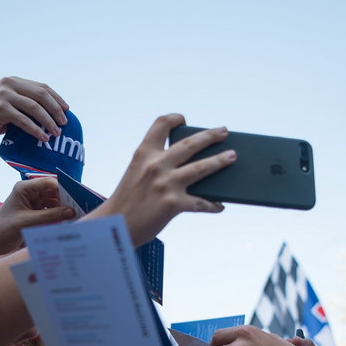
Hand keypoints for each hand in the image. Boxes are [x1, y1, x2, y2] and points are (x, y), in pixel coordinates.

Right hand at [0, 76, 68, 143]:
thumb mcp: (8, 107)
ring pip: (35, 107)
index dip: (56, 98)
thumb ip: (24, 106)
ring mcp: (4, 95)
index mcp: (12, 81)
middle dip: (56, 109)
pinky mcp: (0, 109)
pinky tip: (43, 137)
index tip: (66, 110)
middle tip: (64, 123)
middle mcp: (9, 84)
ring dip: (48, 121)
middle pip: (41, 95)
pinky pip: (24, 120)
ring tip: (56, 132)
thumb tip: (50, 116)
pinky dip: (36, 130)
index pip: (41, 87)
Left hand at [0, 178, 73, 255]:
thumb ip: (50, 216)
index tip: (77, 196)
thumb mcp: (28, 221)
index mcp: (25, 188)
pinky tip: (68, 221)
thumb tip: (71, 211)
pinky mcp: (36, 213)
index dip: (63, 188)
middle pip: (53, 192)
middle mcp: (30, 193)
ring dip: (63, 209)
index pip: (48, 183)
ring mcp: (33, 203)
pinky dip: (58, 216)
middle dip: (66, 199)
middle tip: (80, 207)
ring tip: (77, 215)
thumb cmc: (4, 228)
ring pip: (54, 202)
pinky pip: (51, 212)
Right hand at [96, 115, 233, 245]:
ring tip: (232, 157)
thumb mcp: (135, 173)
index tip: (184, 121)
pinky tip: (219, 205)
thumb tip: (187, 165)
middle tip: (224, 131)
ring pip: (202, 167)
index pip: (161, 124)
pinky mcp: (173, 204)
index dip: (175, 119)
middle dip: (210, 136)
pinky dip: (212, 204)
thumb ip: (155, 165)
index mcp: (144, 154)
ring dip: (220, 161)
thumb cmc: (126, 201)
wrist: (113, 226)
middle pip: (190, 143)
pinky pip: (200, 202)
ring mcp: (165, 184)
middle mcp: (156, 165)